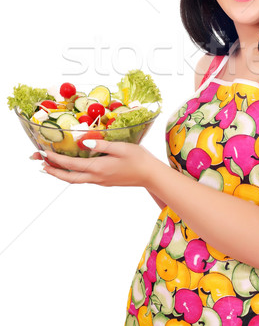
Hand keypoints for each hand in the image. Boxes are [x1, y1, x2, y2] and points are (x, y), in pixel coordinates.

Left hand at [31, 140, 152, 186]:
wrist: (150, 175)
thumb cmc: (138, 159)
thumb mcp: (121, 147)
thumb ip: (101, 145)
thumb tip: (84, 143)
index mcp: (98, 167)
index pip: (71, 164)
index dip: (56, 159)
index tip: (44, 153)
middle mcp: (96, 177)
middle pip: (68, 177)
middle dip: (53, 170)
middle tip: (40, 163)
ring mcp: (100, 181)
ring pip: (75, 179)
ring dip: (61, 174)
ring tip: (50, 167)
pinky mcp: (105, 181)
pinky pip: (84, 179)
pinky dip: (72, 174)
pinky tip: (72, 169)